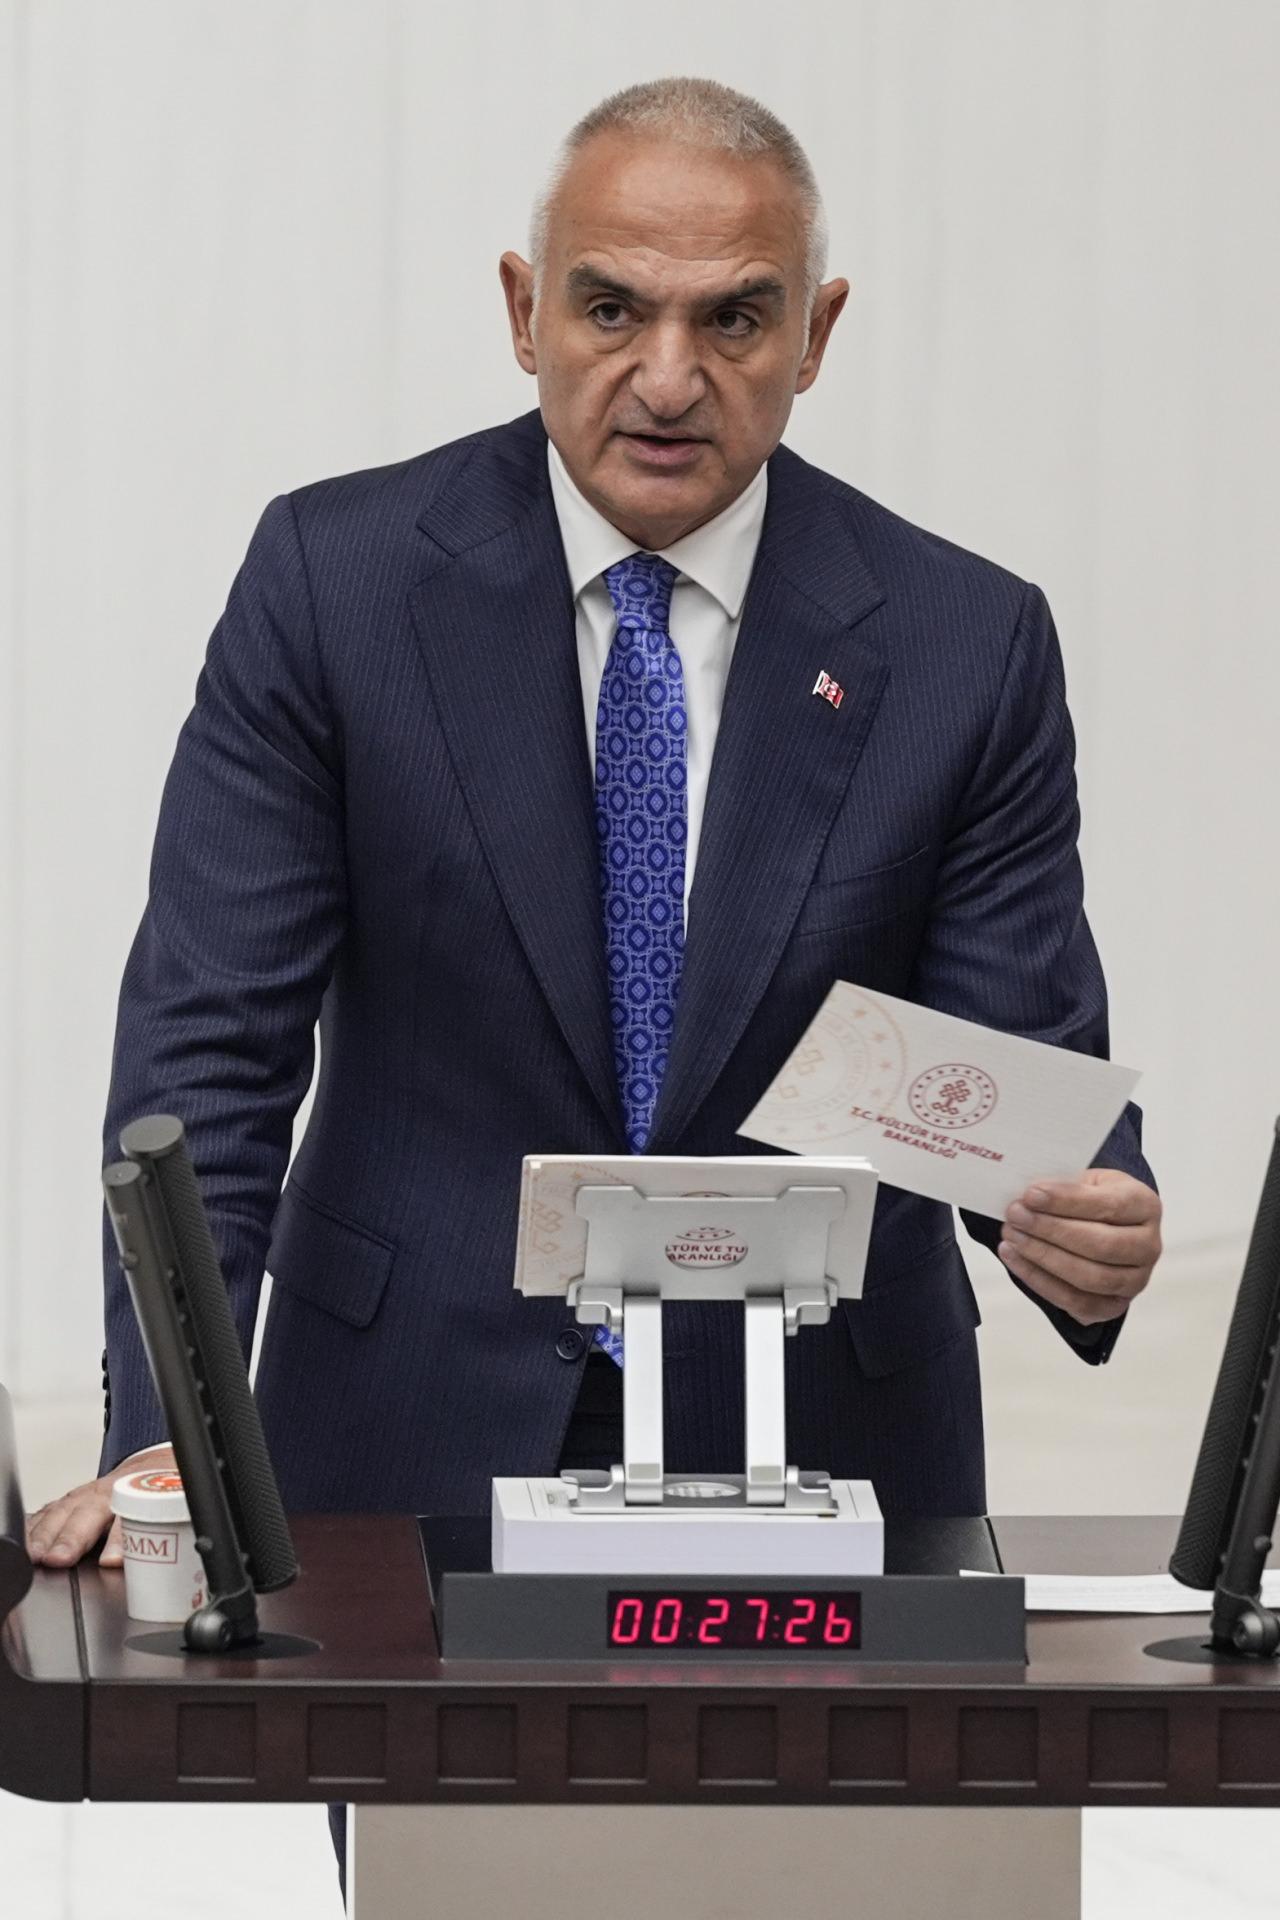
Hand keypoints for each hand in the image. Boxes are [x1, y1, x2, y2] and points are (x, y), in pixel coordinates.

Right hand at [25, 1444, 176, 1567]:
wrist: (152, 1466)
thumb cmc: (160, 1489)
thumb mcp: (171, 1506)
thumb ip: (163, 1529)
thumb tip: (154, 1558)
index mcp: (135, 1495)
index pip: (129, 1518)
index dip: (119, 1541)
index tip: (110, 1561)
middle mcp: (107, 1493)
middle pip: (86, 1515)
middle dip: (71, 1538)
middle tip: (58, 1559)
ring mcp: (85, 1495)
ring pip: (63, 1511)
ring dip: (47, 1534)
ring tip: (36, 1555)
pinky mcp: (69, 1502)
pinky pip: (48, 1511)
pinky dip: (35, 1525)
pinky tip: (28, 1539)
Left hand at [998, 1168, 1161, 1326]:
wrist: (1103, 1226)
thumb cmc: (1091, 1199)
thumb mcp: (1086, 1181)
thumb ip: (1065, 1186)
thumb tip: (1029, 1195)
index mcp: (1145, 1205)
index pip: (1109, 1206)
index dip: (1067, 1201)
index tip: (1030, 1195)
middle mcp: (1149, 1246)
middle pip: (1100, 1245)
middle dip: (1051, 1231)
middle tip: (1015, 1216)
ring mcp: (1135, 1280)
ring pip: (1089, 1277)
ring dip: (1043, 1257)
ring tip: (1011, 1236)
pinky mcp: (1114, 1305)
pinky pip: (1075, 1301)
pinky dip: (1039, 1281)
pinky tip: (1014, 1258)